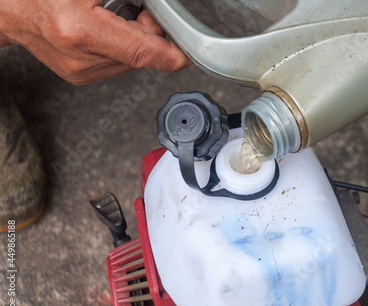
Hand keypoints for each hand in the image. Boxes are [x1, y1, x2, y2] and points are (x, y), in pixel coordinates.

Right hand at [0, 0, 190, 84]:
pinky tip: (104, 29)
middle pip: (141, 56)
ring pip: (131, 62)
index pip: (144, 52)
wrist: (8, 8)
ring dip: (134, 41)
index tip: (190, 55)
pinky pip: (117, 64)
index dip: (173, 54)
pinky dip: (120, 47)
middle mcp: (81, 58)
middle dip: (150, 34)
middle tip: (139, 10)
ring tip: (112, 17)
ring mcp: (80, 71)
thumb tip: (157, 13)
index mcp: (80, 31)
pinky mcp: (79, 77)